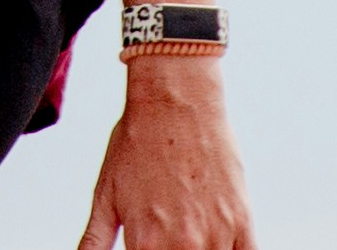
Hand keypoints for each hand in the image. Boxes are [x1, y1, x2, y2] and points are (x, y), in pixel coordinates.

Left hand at [78, 55, 254, 248]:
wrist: (175, 101)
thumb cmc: (137, 142)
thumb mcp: (104, 194)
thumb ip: (94, 241)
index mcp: (145, 243)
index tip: (146, 246)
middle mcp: (183, 244)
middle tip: (169, 233)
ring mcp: (216, 235)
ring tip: (188, 232)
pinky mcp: (243, 222)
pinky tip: (218, 242)